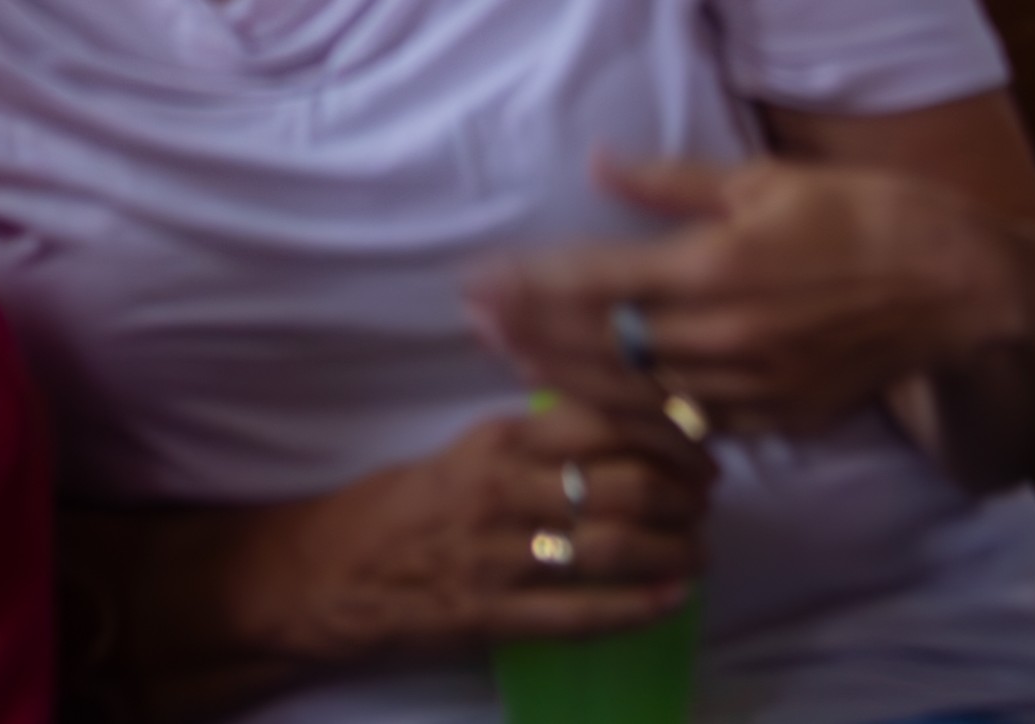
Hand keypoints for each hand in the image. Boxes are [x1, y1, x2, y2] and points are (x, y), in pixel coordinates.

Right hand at [248, 394, 711, 664]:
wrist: (326, 574)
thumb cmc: (403, 508)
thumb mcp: (467, 452)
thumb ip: (536, 439)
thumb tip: (619, 424)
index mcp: (499, 440)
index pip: (604, 419)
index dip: (667, 432)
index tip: (703, 443)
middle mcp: (503, 491)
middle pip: (621, 482)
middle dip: (683, 493)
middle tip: (708, 500)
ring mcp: (497, 556)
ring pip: (610, 546)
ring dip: (671, 550)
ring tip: (701, 552)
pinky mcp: (490, 615)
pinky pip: (579, 612)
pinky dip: (635, 606)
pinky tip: (670, 599)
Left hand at [471, 152, 1034, 444]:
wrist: (957, 291)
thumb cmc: (869, 215)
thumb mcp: (767, 180)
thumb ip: (672, 182)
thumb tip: (598, 163)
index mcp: (717, 265)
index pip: (594, 283)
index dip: (528, 285)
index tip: (478, 279)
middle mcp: (723, 335)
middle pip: (600, 346)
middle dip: (527, 334)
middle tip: (470, 321)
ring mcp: (748, 388)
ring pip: (633, 396)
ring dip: (564, 379)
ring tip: (510, 361)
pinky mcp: (774, 421)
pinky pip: (685, 428)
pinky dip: (631, 417)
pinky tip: (594, 406)